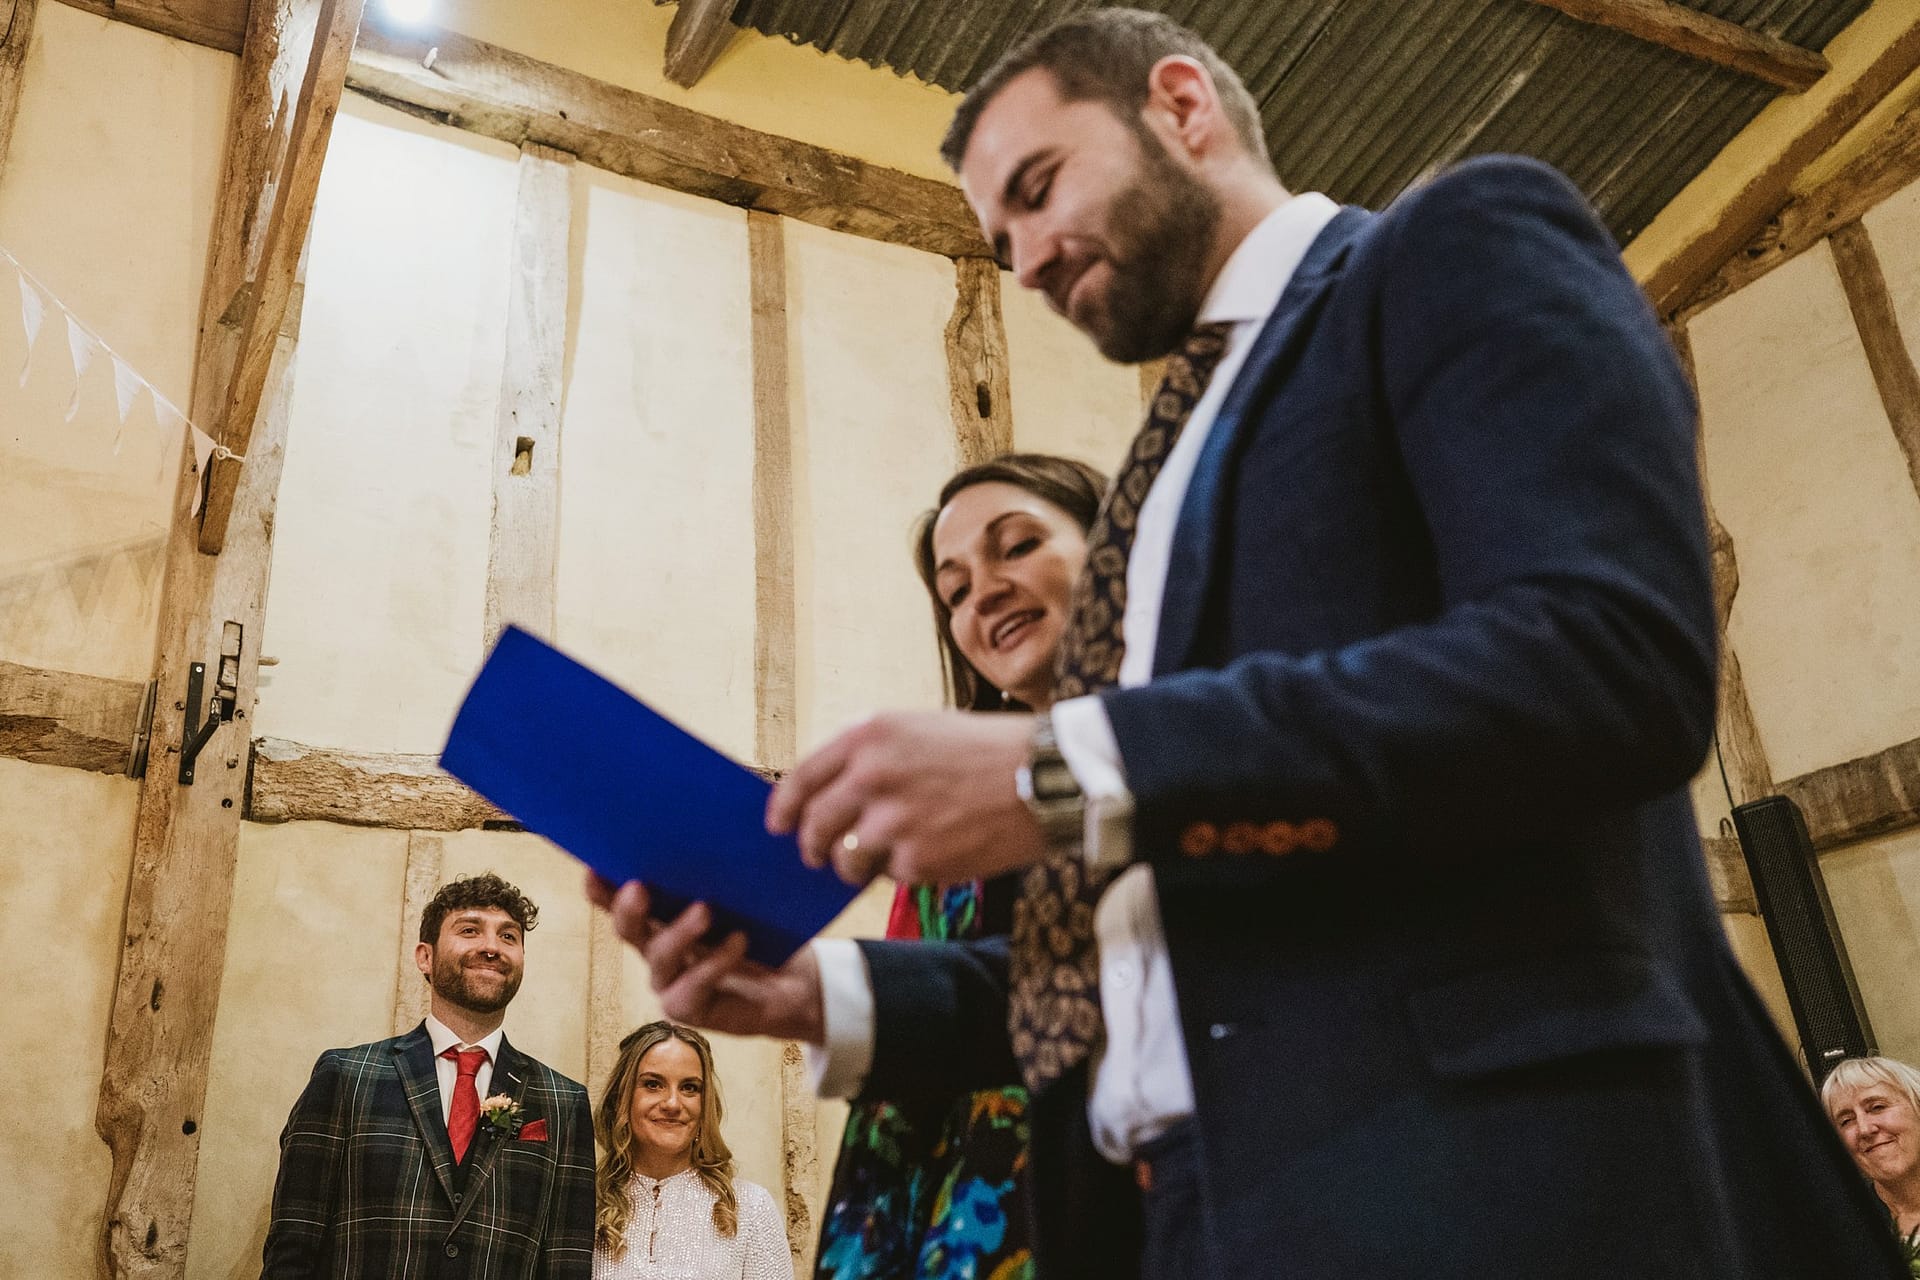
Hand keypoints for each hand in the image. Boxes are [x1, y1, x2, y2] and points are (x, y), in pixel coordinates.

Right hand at [586, 874, 826, 1043]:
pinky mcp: (688, 1009)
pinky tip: (738, 942)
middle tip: (638, 887)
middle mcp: (657, 948)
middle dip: (628, 909)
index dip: (602, 888)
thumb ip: (719, 874)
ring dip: (679, 932)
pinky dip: (714, 963)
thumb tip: (712, 830)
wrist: (790, 984)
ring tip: (704, 910)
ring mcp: (669, 981)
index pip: (620, 900)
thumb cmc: (762, 931)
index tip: (595, 868)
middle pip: (628, 929)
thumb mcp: (741, 897)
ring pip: (660, 957)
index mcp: (659, 916)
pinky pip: (691, 988)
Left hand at [766, 710, 1049, 886]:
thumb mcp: (918, 728)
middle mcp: (872, 775)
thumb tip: (828, 794)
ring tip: (886, 854)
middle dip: (812, 845)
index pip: (802, 777)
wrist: (1045, 777)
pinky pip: (890, 875)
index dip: (785, 807)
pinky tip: (934, 852)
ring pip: (845, 859)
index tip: (779, 824)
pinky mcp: (917, 859)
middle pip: (814, 824)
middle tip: (817, 854)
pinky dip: (904, 871)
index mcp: (869, 735)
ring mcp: (893, 820)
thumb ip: (869, 755)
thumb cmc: (985, 749)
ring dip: (855, 864)